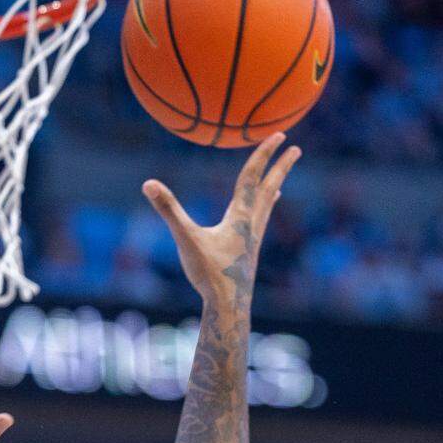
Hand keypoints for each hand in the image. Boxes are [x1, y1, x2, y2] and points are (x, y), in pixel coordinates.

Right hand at [142, 132, 300, 307]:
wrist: (229, 307)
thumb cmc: (209, 275)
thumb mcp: (185, 239)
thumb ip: (168, 210)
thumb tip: (148, 184)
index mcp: (240, 217)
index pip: (252, 177)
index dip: (264, 153)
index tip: (279, 135)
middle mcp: (252, 225)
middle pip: (269, 188)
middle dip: (281, 167)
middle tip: (295, 148)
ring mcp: (253, 240)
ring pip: (266, 207)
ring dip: (273, 189)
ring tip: (280, 182)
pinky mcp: (249, 253)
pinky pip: (259, 224)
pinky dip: (262, 213)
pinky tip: (258, 219)